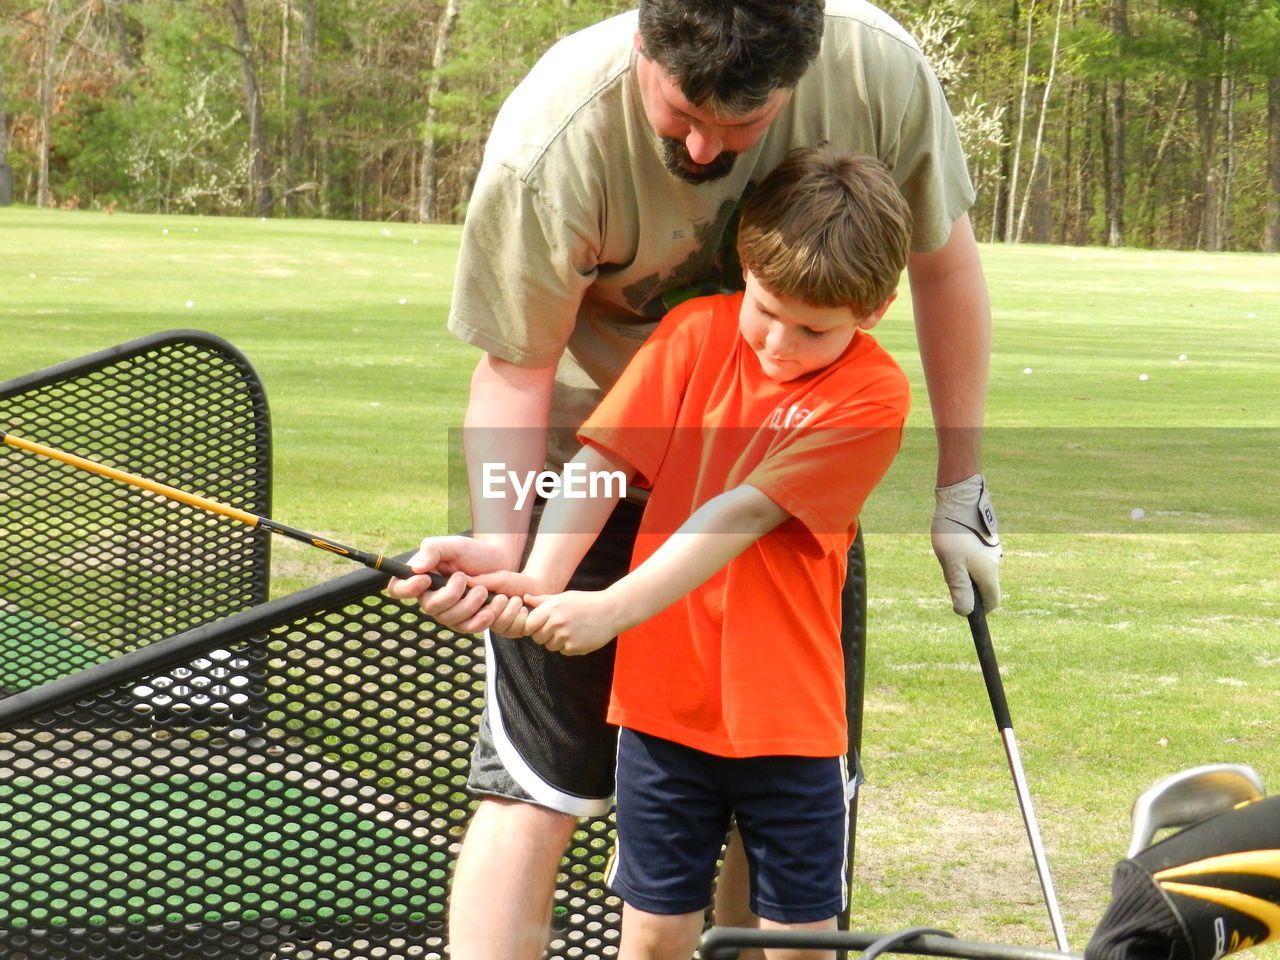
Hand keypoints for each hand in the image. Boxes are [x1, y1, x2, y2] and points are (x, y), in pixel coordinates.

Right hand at [385, 535, 513, 633]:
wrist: (499, 562)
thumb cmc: (473, 552)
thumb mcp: (453, 544)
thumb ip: (432, 550)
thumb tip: (416, 568)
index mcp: (421, 577)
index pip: (398, 588)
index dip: (407, 589)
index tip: (426, 579)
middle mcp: (430, 597)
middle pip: (429, 607)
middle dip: (450, 594)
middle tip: (464, 577)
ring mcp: (446, 611)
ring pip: (448, 619)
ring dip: (468, 605)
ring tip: (483, 590)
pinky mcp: (464, 621)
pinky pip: (465, 628)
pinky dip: (478, 621)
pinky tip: (488, 611)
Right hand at [471, 570, 547, 636]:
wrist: (537, 586)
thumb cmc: (515, 581)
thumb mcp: (496, 579)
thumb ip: (478, 582)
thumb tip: (460, 580)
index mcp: (481, 608)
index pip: (472, 616)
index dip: (483, 607)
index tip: (493, 595)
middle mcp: (489, 621)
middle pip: (487, 622)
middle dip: (500, 606)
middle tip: (506, 597)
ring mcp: (503, 628)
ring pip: (501, 626)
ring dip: (512, 610)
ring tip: (518, 600)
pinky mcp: (517, 632)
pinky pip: (515, 630)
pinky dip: (522, 617)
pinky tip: (525, 609)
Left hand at [523, 590, 620, 655]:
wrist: (611, 611)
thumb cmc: (586, 602)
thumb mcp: (564, 597)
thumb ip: (543, 600)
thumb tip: (525, 598)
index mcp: (552, 608)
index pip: (529, 625)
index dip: (533, 626)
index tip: (540, 624)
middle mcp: (557, 623)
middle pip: (537, 638)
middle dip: (544, 635)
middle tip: (558, 627)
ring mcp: (565, 636)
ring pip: (550, 646)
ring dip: (556, 641)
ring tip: (571, 630)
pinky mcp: (574, 648)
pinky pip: (563, 651)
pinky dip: (568, 646)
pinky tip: (579, 635)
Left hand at [931, 474, 1001, 615]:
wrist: (960, 497)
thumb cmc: (954, 532)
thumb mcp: (952, 564)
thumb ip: (959, 589)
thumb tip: (965, 612)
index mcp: (989, 572)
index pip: (992, 602)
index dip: (980, 610)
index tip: (964, 607)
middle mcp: (996, 562)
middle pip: (984, 586)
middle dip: (968, 588)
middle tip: (949, 573)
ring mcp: (992, 549)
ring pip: (979, 570)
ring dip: (965, 571)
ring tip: (949, 555)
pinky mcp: (986, 539)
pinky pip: (977, 557)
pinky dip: (966, 557)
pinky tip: (953, 544)